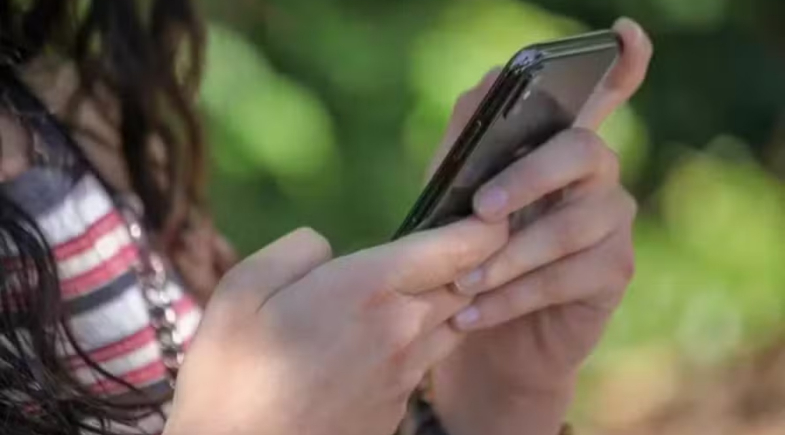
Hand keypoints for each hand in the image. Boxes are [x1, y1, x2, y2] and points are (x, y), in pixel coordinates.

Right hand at [164, 220, 506, 434]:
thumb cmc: (231, 376)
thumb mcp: (242, 291)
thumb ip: (296, 252)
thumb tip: (327, 248)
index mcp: (368, 289)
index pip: (457, 248)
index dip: (486, 227)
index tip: (491, 214)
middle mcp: (403, 329)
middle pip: (465, 284)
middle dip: (468, 263)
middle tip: (451, 245)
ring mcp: (406, 375)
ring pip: (450, 324)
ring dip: (445, 302)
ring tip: (417, 290)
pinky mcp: (399, 409)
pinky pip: (424, 361)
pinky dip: (417, 342)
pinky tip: (380, 342)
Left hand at [427, 18, 652, 434]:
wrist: (484, 334)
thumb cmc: (469, 254)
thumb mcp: (453, 197)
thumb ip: (467, 144)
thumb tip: (485, 86)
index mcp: (558, 147)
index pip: (606, 93)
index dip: (622, 62)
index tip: (625, 30)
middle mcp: (597, 175)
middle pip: (583, 151)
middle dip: (528, 178)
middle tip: (481, 209)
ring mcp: (612, 221)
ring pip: (570, 226)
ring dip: (508, 256)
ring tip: (461, 283)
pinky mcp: (615, 271)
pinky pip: (566, 277)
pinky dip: (511, 296)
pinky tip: (473, 313)